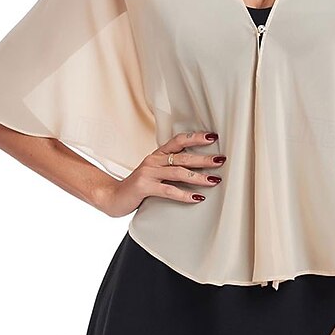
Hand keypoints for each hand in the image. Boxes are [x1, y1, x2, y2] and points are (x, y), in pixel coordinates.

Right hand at [99, 130, 225, 217]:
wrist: (113, 196)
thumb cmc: (138, 186)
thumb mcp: (155, 172)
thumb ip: (171, 168)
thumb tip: (197, 167)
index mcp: (157, 155)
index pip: (178, 140)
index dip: (195, 137)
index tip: (213, 137)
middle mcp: (153, 160)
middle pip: (183, 156)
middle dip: (204, 158)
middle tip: (221, 159)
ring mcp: (148, 173)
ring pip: (178, 172)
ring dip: (199, 176)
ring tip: (214, 180)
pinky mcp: (145, 187)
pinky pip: (168, 190)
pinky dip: (185, 194)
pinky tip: (197, 197)